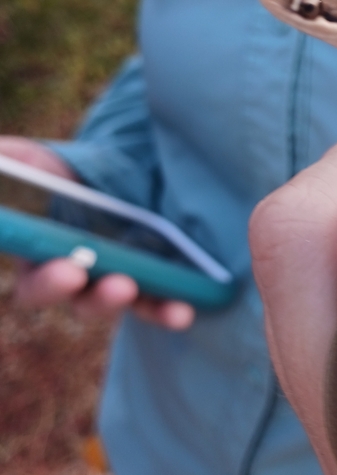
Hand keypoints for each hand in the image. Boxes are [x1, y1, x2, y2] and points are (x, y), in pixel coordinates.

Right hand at [0, 136, 193, 329]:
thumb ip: (4, 169)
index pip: (38, 286)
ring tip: (134, 287)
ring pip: (123, 303)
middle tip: (115, 284)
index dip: (49, 284)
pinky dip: (169, 309)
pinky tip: (182, 311)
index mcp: (42, 259)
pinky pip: (162, 302)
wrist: (123, 165)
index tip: (69, 271)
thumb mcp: (27, 163)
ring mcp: (119, 281)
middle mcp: (82, 279)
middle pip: (81, 301)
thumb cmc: (61, 169)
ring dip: (128, 301)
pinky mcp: (157, 282)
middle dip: (94, 296)